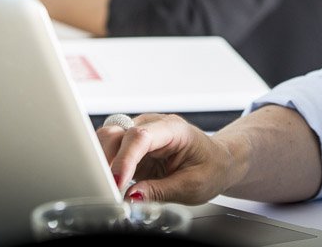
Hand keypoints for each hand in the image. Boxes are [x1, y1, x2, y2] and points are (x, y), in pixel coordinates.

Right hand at [97, 113, 239, 203]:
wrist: (219, 162)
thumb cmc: (211, 168)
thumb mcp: (191, 186)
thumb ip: (160, 191)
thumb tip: (131, 197)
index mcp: (173, 129)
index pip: (140, 137)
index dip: (125, 160)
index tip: (116, 182)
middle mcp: (153, 126)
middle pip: (117, 133)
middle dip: (106, 160)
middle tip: (107, 189)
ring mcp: (140, 134)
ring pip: (107, 139)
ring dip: (102, 163)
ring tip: (108, 188)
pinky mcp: (132, 148)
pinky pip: (110, 152)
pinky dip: (105, 167)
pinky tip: (110, 183)